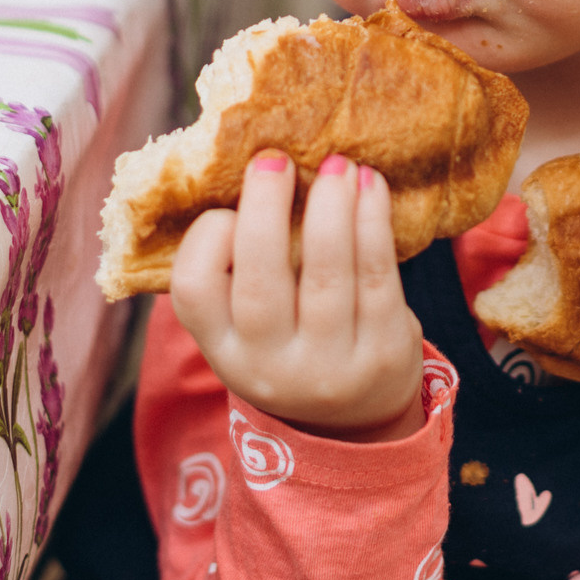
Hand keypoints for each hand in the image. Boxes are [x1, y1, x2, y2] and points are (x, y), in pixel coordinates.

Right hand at [170, 150, 426, 442]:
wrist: (356, 419)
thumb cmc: (292, 342)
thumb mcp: (249, 327)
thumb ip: (238, 271)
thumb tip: (242, 169)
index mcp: (224, 351)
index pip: (194, 292)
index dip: (206, 239)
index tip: (228, 208)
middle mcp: (271, 366)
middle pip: (260, 284)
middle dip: (265, 212)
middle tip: (275, 160)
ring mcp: (331, 365)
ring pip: (326, 275)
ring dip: (331, 207)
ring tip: (336, 163)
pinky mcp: (384, 352)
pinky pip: (377, 276)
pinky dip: (373, 223)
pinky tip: (371, 187)